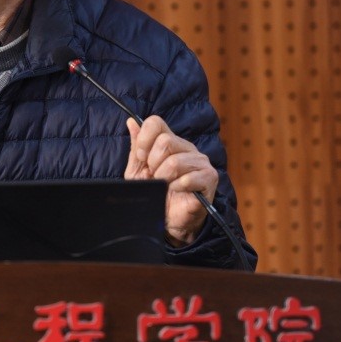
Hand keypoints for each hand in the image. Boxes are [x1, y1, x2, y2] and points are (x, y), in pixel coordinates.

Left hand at [125, 116, 216, 246]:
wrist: (168, 220)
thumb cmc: (155, 193)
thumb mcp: (139, 170)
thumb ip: (137, 147)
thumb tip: (131, 122)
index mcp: (170, 142)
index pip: (156, 123)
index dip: (144, 139)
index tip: (142, 158)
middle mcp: (187, 148)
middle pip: (165, 142)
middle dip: (153, 164)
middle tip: (156, 176)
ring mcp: (200, 162)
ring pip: (175, 162)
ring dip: (164, 178)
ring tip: (165, 186)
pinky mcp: (209, 178)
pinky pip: (187, 179)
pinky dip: (176, 188)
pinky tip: (177, 191)